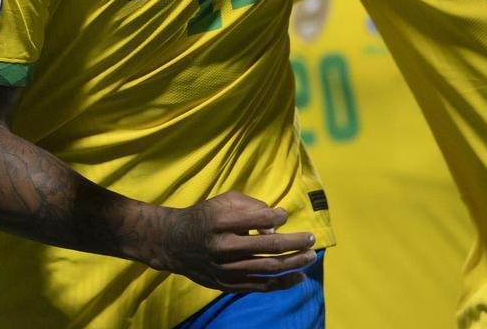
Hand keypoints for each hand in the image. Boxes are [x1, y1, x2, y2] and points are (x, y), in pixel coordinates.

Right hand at [148, 191, 316, 293]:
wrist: (175, 243)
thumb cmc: (205, 217)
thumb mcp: (224, 201)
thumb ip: (252, 207)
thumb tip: (276, 224)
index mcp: (222, 221)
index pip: (261, 218)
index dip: (278, 216)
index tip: (284, 214)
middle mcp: (224, 246)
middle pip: (270, 246)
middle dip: (296, 242)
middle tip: (312, 238)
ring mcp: (226, 269)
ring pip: (269, 268)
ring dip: (294, 262)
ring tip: (311, 256)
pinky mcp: (227, 284)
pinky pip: (261, 286)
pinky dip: (283, 283)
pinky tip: (299, 276)